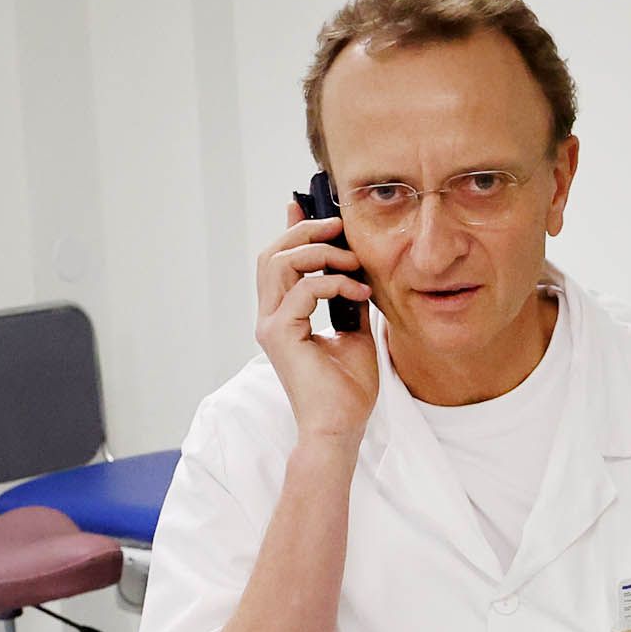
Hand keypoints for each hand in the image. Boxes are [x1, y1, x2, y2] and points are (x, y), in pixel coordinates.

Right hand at [255, 202, 378, 448]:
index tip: (306, 204)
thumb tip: (356, 274)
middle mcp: (270, 317)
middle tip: (340, 226)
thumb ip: (349, 303)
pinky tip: (359, 292)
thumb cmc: (348, 391)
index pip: (278, 262)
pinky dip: (335, 283)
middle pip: (273, 254)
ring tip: (354, 263)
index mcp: (283, 316)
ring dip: (322, 253)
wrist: (341, 427)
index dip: (291, 229)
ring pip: (281, 263)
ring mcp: (271, 325)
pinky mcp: (281, 334)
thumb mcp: (355, 334)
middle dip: (306, 232)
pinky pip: (303, 289)